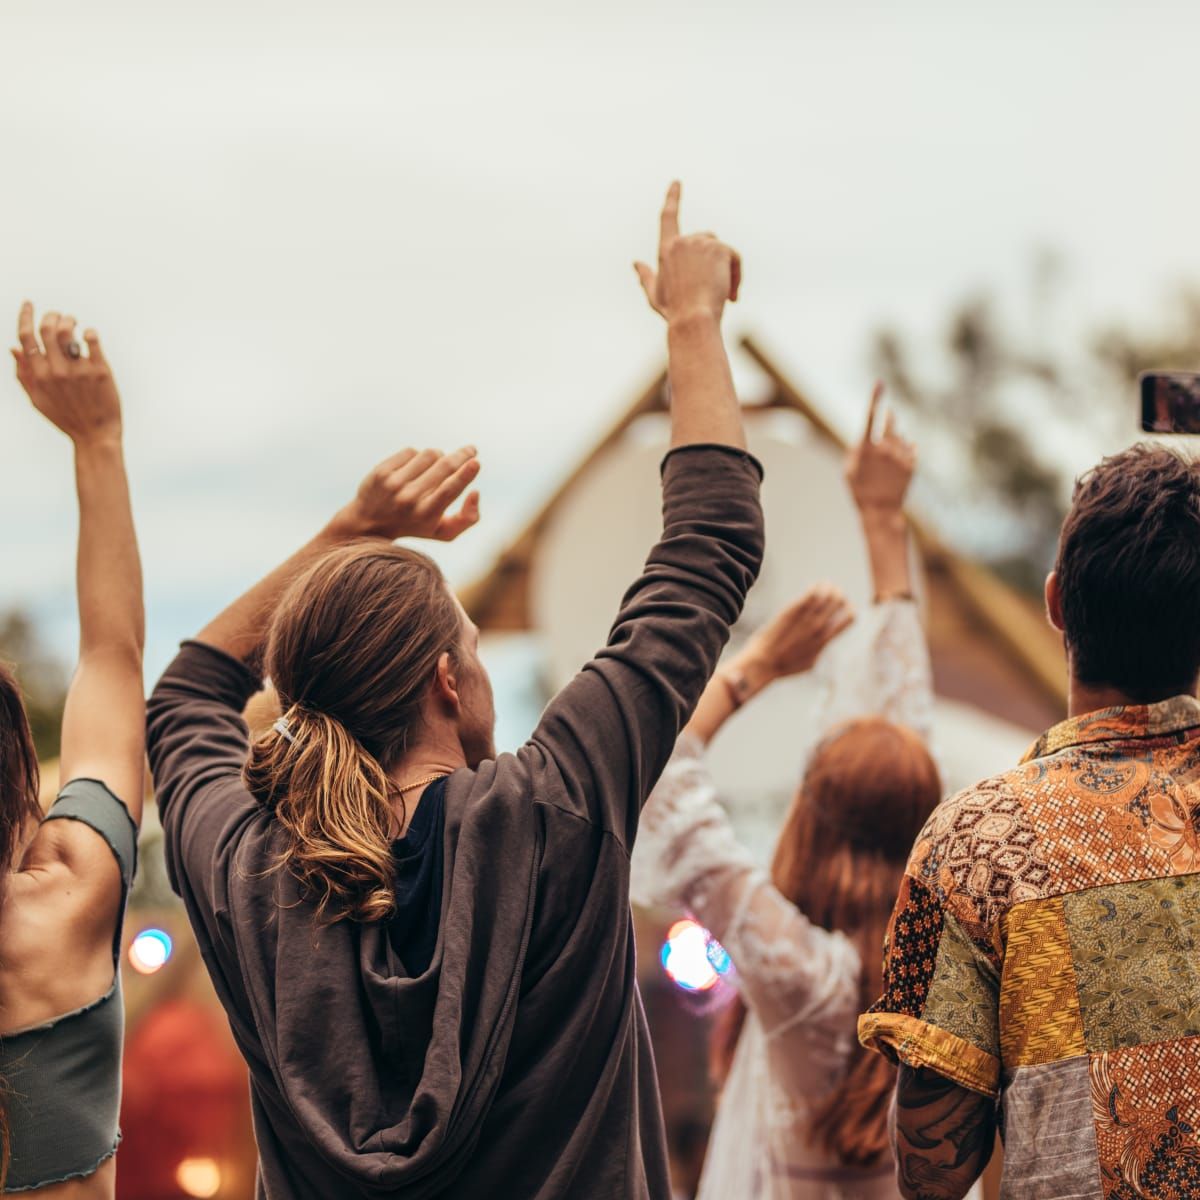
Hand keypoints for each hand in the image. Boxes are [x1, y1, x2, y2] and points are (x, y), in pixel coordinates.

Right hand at [12, 303, 121, 445]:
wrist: (95, 436)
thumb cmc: (66, 418)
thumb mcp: (37, 399)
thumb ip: (24, 374)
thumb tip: (13, 348)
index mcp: (39, 375)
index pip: (26, 337)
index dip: (25, 315)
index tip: (29, 304)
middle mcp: (57, 370)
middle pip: (47, 328)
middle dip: (51, 315)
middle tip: (58, 316)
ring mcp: (79, 370)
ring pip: (68, 331)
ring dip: (69, 319)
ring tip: (73, 322)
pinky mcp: (100, 371)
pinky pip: (92, 340)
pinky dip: (89, 332)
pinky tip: (89, 334)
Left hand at [331, 446, 480, 541]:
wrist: (369, 523)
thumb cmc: (416, 525)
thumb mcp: (443, 532)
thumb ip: (467, 519)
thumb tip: (476, 492)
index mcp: (426, 515)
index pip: (449, 490)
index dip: (465, 474)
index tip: (475, 462)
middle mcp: (409, 499)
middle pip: (443, 467)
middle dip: (462, 455)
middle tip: (472, 450)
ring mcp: (394, 484)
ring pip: (428, 455)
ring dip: (438, 456)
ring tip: (435, 466)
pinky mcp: (381, 471)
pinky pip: (411, 451)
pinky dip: (418, 456)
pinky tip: (415, 467)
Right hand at [634, 182, 740, 324]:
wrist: (693, 319)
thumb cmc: (674, 313)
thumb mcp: (655, 295)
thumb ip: (645, 276)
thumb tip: (635, 263)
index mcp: (665, 250)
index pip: (668, 218)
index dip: (672, 199)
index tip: (676, 183)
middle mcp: (682, 241)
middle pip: (707, 239)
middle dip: (714, 261)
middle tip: (718, 290)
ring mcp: (701, 243)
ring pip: (722, 251)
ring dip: (726, 271)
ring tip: (726, 296)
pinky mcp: (719, 248)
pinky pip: (734, 258)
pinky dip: (737, 276)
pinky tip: (732, 296)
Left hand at [737, 584, 854, 685]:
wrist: (763, 661)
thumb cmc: (784, 665)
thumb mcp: (810, 663)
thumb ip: (820, 650)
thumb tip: (824, 644)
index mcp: (825, 640)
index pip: (850, 617)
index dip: (850, 609)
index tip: (843, 607)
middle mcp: (818, 627)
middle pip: (839, 601)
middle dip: (840, 594)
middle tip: (834, 592)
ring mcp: (805, 618)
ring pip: (826, 594)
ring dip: (829, 587)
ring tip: (826, 585)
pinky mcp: (792, 611)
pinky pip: (810, 594)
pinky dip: (817, 587)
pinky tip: (815, 586)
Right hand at [844, 382, 915, 514]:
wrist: (881, 510)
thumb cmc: (860, 490)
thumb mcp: (848, 469)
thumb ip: (855, 449)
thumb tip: (865, 436)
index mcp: (867, 448)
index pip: (870, 416)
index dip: (874, 398)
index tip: (879, 383)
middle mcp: (886, 448)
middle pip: (889, 422)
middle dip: (887, 418)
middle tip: (887, 416)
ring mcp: (901, 455)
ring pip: (900, 436)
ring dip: (894, 439)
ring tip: (887, 458)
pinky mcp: (912, 464)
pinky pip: (911, 448)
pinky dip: (905, 451)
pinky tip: (897, 464)